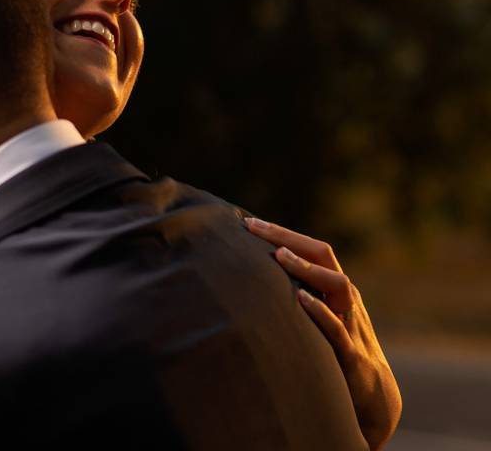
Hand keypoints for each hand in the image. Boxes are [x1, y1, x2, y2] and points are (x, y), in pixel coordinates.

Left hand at [244, 217, 401, 450]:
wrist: (374, 399)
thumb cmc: (334, 353)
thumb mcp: (315, 319)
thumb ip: (293, 297)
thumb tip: (249, 280)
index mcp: (334, 289)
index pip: (311, 249)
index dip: (281, 233)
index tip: (247, 222)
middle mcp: (345, 299)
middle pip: (323, 255)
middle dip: (288, 237)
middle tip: (255, 227)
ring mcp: (351, 323)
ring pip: (338, 285)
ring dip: (307, 269)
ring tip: (279, 255)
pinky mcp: (351, 355)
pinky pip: (338, 328)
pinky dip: (320, 312)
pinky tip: (301, 299)